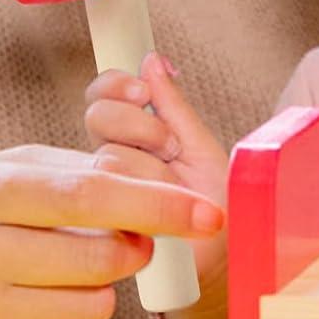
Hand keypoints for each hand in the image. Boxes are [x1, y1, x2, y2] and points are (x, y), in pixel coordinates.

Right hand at [0, 145, 222, 318]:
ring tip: (58, 276)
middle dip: (126, 249)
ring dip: (97, 292)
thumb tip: (147, 192)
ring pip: (88, 310)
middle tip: (117, 242)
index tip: (207, 213)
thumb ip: (70, 172)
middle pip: (95, 259)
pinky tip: (39, 312)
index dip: (154, 204)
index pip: (83, 197)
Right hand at [83, 51, 229, 287]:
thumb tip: (153, 60)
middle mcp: (110, 162)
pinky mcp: (102, 229)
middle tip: (169, 147)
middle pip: (100, 119)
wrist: (218, 258)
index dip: (114, 85)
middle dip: (141, 126)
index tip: (140, 90)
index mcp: (129, 136)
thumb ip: (173, 106)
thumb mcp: (198, 146)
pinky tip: (157, 217)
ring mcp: (102, 195)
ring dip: (151, 168)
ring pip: (108, 157)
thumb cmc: (212, 202)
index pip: (102, 96)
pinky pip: (110, 201)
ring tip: (175, 190)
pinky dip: (142, 204)